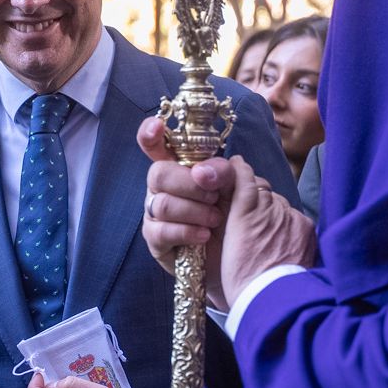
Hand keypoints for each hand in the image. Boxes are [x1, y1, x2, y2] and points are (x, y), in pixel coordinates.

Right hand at [137, 118, 235, 307]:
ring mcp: (156, 214)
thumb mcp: (238, 191)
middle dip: (189, 184)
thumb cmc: (234, 218)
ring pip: (161, 203)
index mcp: (180, 168)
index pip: (155, 145)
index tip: (157, 127)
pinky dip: (186, 231)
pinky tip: (204, 236)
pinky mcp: (156, 241)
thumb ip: (227, 173)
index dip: (150, 134)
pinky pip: (160, 231)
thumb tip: (205, 170)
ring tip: (216, 220)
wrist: (237, 260)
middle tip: (214, 196)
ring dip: (194, 211)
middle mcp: (163, 188)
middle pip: (158, 173)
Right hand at [222, 156, 315, 296]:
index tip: (237, 166)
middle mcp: (269, 207)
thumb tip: (236, 198)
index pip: (244, 176)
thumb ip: (233, 216)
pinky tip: (284, 245)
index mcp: (244, 210)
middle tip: (250, 218)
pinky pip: (296, 219)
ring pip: (280, 205)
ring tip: (268, 239)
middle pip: (263, 191)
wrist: (272, 300)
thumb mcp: (225, 246)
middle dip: (256, 198)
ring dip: (274, 215)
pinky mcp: (306, 228)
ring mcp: (290, 217)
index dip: (240, 172)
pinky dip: (290, 228)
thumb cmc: (242, 280)